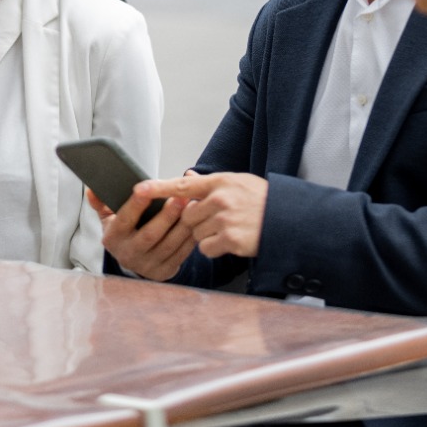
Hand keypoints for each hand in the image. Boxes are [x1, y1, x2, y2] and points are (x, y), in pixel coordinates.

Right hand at [93, 183, 195, 281]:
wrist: (135, 261)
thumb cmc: (125, 232)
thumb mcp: (109, 218)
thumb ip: (102, 203)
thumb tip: (91, 190)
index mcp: (114, 238)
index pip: (124, 219)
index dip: (135, 204)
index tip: (145, 187)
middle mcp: (129, 254)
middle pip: (150, 234)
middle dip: (167, 215)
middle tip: (181, 196)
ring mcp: (147, 266)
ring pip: (169, 244)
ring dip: (183, 225)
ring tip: (194, 206)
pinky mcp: (164, 272)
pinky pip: (181, 253)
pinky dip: (190, 237)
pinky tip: (198, 222)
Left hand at [143, 173, 267, 260]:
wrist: (288, 220)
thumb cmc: (263, 201)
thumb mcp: (238, 183)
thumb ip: (211, 183)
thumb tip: (187, 178)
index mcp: (220, 182)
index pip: (182, 185)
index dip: (158, 187)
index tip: (138, 189)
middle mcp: (219, 199)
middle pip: (187, 216)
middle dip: (197, 223)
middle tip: (217, 221)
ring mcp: (224, 219)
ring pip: (196, 234)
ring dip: (207, 236)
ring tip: (229, 229)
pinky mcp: (229, 239)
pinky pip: (206, 249)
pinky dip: (214, 249)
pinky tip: (231, 242)